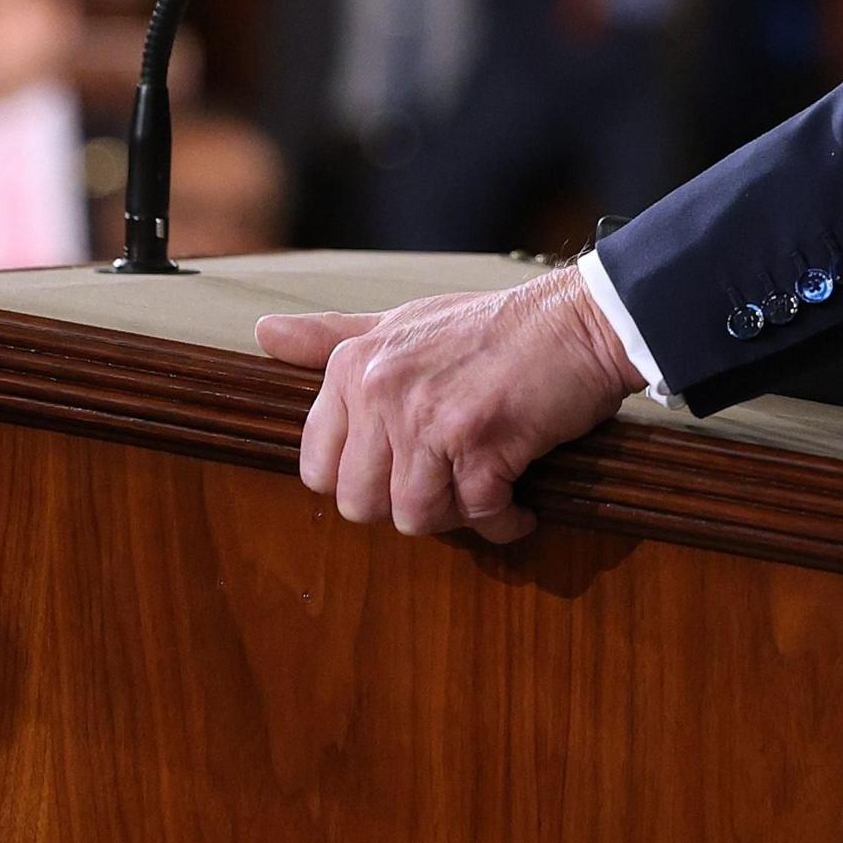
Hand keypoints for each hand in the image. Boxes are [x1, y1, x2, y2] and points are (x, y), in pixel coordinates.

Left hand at [255, 267, 645, 543]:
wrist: (579, 321)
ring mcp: (428, 417)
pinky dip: (504, 520)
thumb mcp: (403, 321)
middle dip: (408, 506)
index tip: (401, 472)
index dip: (361, 482)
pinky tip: (519, 502)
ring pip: (415, 516)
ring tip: (485, 490)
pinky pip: (477, 515)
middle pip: (362, 504)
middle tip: (449, 485)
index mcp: (355, 367)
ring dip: (457, 516)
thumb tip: (263, 332)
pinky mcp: (481, 441)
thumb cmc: (494, 328)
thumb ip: (333, 336)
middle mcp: (381, 390)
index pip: (317, 467)